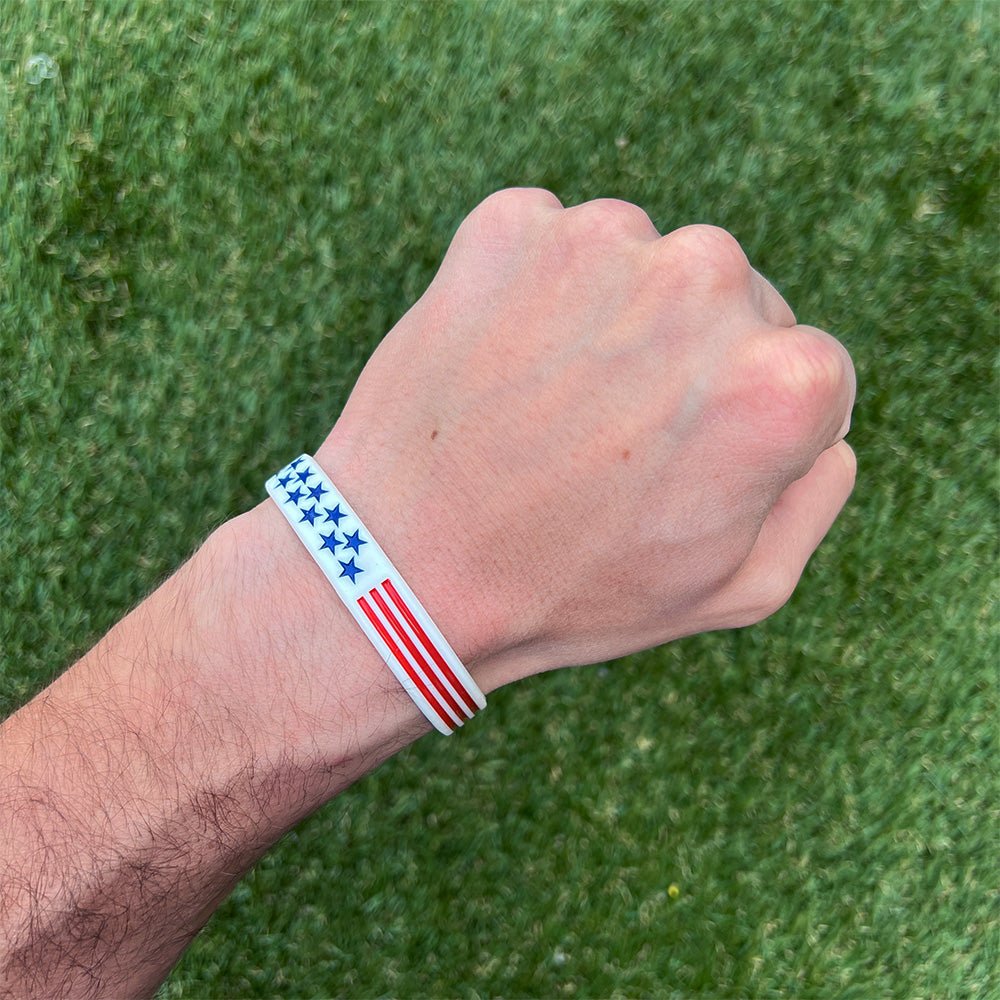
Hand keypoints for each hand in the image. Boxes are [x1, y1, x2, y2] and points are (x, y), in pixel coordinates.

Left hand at [312, 189, 855, 688]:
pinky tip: (504, 366)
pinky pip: (553, 245)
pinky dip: (535, 293)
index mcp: (781, 380)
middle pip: (729, 302)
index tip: (682, 457)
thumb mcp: (738, 588)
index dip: (747, 420)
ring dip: (611, 319)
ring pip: (642, 267)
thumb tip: (827, 425)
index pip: (807, 365)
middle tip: (607, 436)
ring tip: (549, 406)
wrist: (403, 570)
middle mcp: (705, 282)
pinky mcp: (509, 227)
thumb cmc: (571, 590)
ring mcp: (601, 243)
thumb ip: (816, 494)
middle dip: (685, 358)